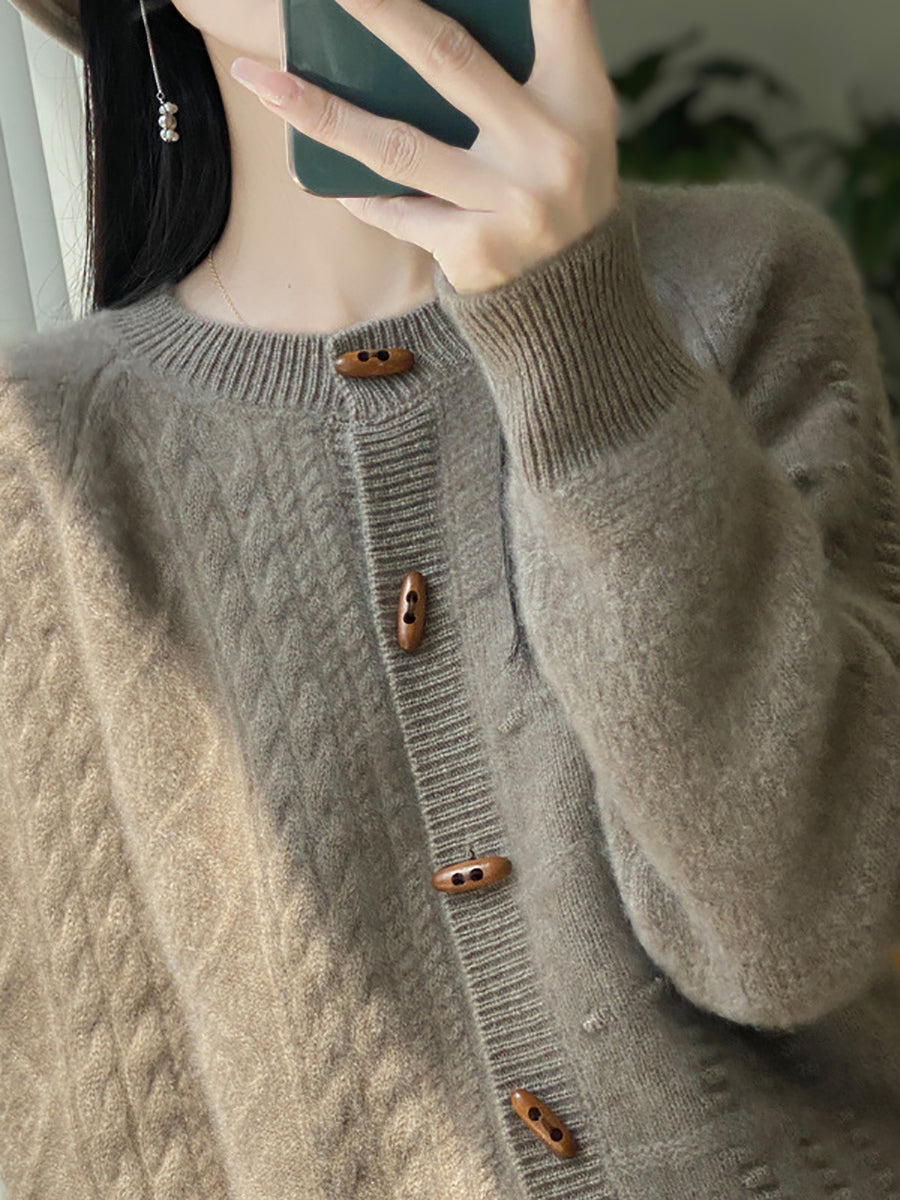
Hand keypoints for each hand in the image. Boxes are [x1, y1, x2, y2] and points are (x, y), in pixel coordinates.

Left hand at [230, 0, 619, 294]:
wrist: (575, 300)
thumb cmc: (562, 188)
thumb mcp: (572, 120)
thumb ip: (534, 61)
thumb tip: (443, 17)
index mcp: (577, 97)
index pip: (559, 8)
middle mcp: (548, 147)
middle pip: (449, 59)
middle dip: (381, 11)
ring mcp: (509, 204)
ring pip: (397, 147)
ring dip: (321, 112)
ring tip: (262, 80)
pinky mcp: (475, 252)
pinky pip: (399, 213)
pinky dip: (362, 195)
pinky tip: (320, 175)